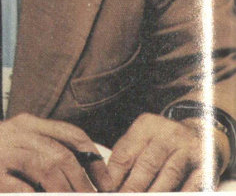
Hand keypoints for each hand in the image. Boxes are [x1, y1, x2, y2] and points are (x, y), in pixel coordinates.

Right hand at [0, 113, 112, 191]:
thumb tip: (90, 169)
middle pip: (61, 155)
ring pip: (49, 170)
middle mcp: (14, 134)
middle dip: (84, 184)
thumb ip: (45, 149)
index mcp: (24, 124)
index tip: (106, 183)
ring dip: (68, 192)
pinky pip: (26, 192)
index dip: (93, 159)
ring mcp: (0, 155)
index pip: (69, 134)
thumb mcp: (16, 145)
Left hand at [107, 112, 229, 190]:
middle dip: (133, 188)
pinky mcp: (207, 165)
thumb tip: (108, 184)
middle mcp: (169, 133)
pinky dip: (181, 194)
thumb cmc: (161, 142)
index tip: (107, 191)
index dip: (114, 176)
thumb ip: (124, 158)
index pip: (126, 153)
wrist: (200, 133)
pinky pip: (192, 185)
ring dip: (154, 193)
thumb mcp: (141, 140)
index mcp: (146, 125)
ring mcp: (190, 148)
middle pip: (147, 165)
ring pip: (169, 176)